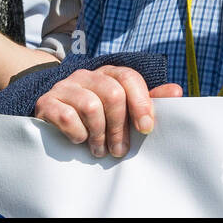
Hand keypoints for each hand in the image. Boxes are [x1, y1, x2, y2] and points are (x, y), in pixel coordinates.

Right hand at [34, 66, 181, 157]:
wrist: (51, 114)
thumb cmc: (97, 113)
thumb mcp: (122, 106)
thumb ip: (147, 100)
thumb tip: (176, 92)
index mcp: (109, 73)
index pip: (129, 78)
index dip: (141, 103)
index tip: (146, 128)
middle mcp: (87, 75)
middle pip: (113, 93)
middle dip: (120, 126)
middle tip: (120, 150)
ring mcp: (65, 86)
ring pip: (91, 106)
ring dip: (99, 134)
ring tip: (100, 150)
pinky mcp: (47, 103)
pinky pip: (66, 116)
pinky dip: (77, 133)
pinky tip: (80, 141)